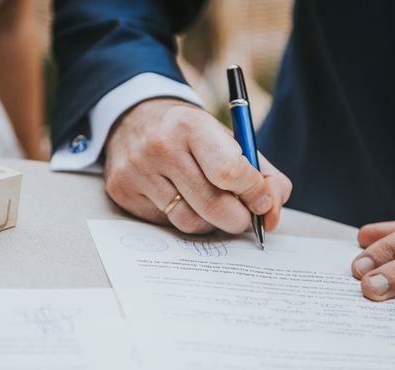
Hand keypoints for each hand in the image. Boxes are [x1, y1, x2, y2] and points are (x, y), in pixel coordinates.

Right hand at [104, 98, 291, 234]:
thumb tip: (271, 215)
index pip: (230, 172)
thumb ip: (264, 175)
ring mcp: (137, 171)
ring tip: (211, 206)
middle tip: (243, 217)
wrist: (136, 120)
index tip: (260, 201)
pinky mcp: (123, 191)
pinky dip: (183, 219)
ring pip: (190, 222)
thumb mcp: (230, 140)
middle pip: (213, 205)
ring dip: (211, 223)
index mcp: (192, 125)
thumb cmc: (193, 137)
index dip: (254, 194)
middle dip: (238, 219)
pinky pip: (166, 224)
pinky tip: (181, 201)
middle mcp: (160, 147)